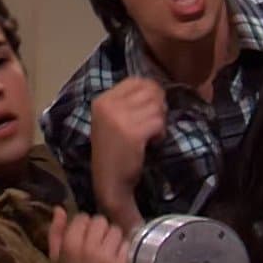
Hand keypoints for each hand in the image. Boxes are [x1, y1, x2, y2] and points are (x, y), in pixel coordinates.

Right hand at [48, 207, 132, 262]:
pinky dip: (125, 253)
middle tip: (99, 249)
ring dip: (114, 241)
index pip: (83, 218)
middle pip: (101, 222)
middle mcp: (88, 250)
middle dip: (101, 233)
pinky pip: (128, 245)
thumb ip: (55, 234)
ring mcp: (108, 259)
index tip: (85, 240)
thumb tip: (59, 208)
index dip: (85, 228)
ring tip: (109, 258)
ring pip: (116, 231)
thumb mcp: (57, 262)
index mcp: (69, 247)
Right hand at [88, 76, 166, 230]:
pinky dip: (160, 133)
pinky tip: (152, 143)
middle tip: (152, 124)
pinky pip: (158, 122)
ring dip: (160, 121)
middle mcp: (108, 105)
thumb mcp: (112, 119)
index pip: (136, 80)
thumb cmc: (115, 151)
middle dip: (158, 106)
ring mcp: (119, 118)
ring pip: (157, 106)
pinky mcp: (132, 133)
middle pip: (150, 91)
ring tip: (150, 135)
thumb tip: (156, 86)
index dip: (151, 92)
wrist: (110, 182)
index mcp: (102, 100)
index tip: (149, 110)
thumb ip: (128, 101)